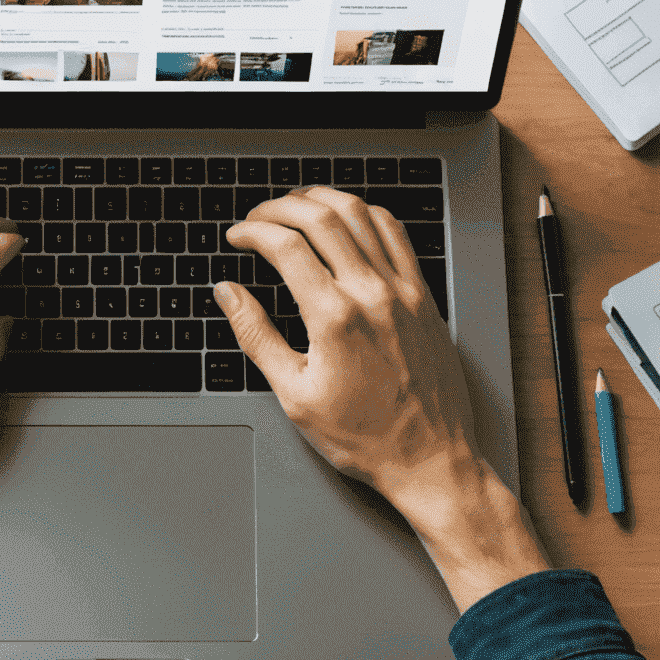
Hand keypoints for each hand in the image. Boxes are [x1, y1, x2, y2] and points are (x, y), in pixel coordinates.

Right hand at [217, 187, 549, 611]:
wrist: (430, 460)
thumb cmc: (364, 438)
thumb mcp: (294, 394)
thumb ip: (256, 335)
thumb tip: (228, 293)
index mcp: (334, 317)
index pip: (286, 247)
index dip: (253, 232)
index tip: (238, 237)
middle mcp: (371, 294)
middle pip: (321, 217)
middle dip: (280, 207)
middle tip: (258, 216)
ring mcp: (403, 291)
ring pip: (361, 214)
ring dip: (323, 199)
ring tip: (296, 204)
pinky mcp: (424, 296)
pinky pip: (396, 234)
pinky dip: (367, 214)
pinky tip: (349, 218)